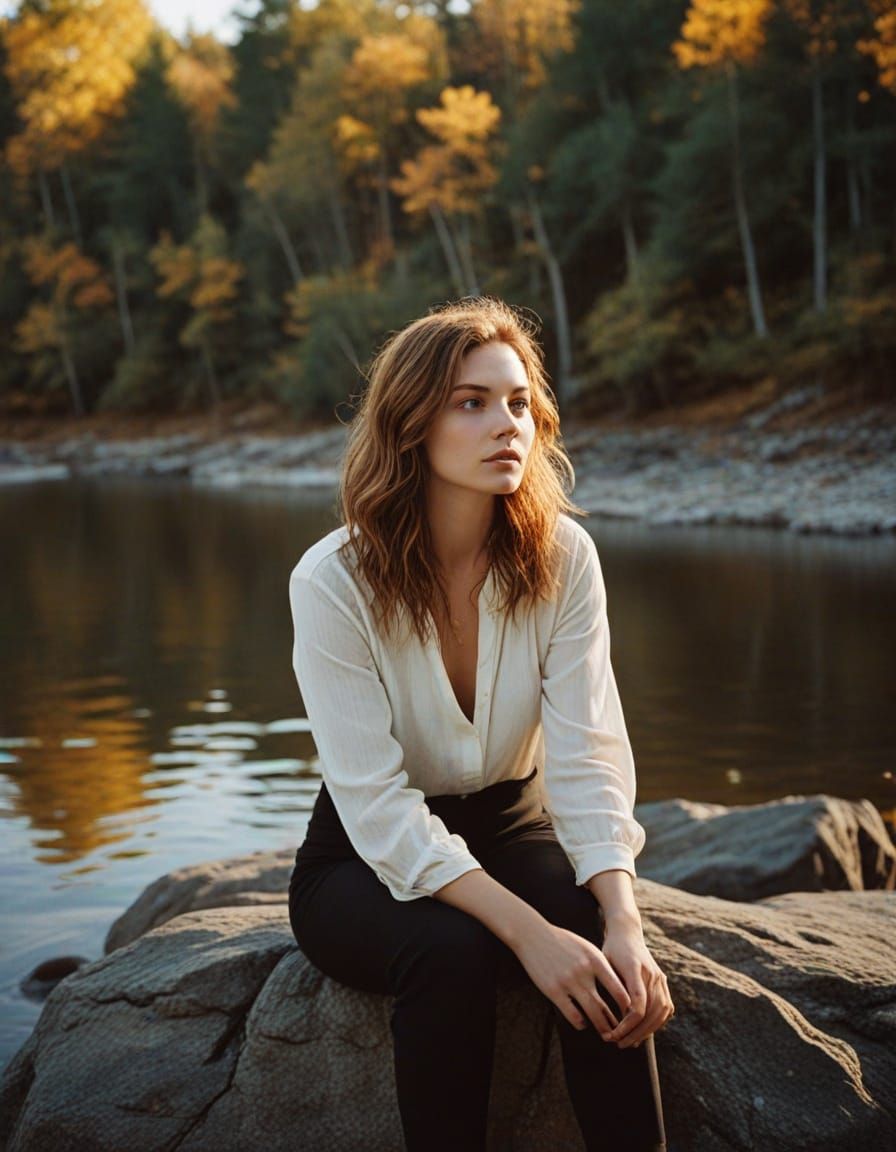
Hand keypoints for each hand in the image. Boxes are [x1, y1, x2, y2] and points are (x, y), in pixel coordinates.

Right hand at [513, 922, 632, 1035]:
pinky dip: (580, 1023)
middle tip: (621, 1033)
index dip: (627, 1007)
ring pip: (591, 1013)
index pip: (619, 989)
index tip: (631, 1017)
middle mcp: (584, 971)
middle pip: (606, 1006)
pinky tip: (582, 1024)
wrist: (533, 934)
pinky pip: (572, 1014)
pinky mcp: (553, 990)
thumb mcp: (586, 948)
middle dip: (616, 1024)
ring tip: (607, 1035)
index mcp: (595, 959)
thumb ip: (601, 965)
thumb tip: (617, 986)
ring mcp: (568, 981)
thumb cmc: (562, 941)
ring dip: (601, 1027)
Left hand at [599, 919, 673, 1048]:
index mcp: (634, 968)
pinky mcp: (663, 982)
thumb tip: (614, 1017)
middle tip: (619, 1044)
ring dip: (646, 1032)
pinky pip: (665, 1008)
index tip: (613, 1034)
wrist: (627, 932)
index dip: (628, 1023)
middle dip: (635, 1033)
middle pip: (651, 1012)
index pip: (638, 1002)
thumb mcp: (604, 964)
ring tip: (631, 1043)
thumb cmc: (611, 949)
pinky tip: (644, 1033)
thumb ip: (611, 987)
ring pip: (660, 1013)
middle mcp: (652, 974)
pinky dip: (657, 1023)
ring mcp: (660, 978)